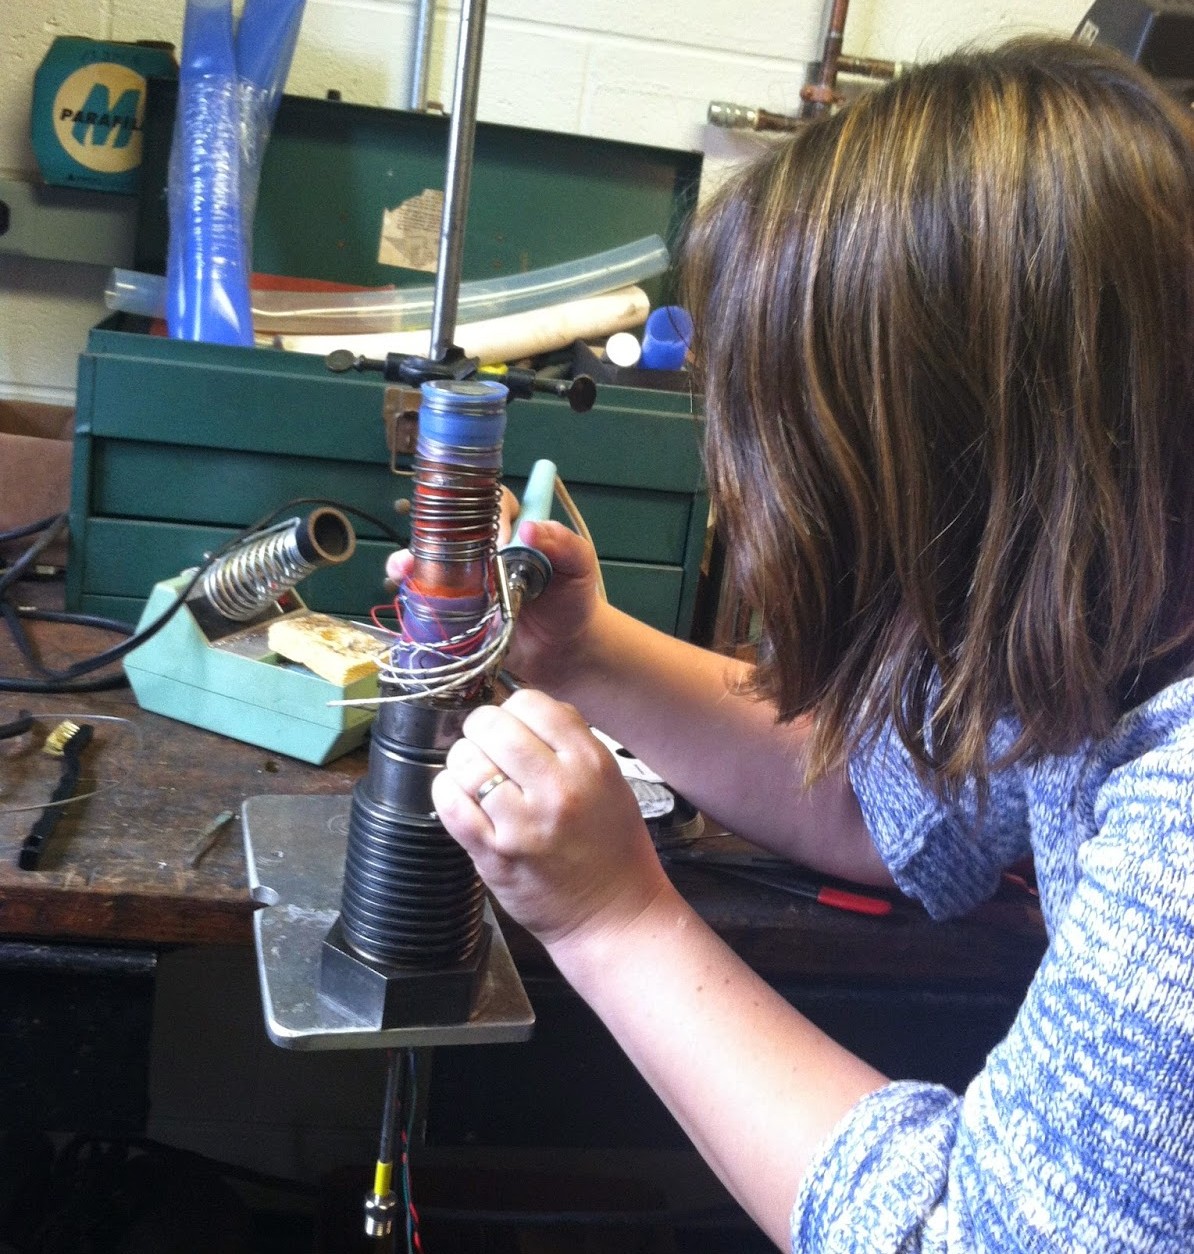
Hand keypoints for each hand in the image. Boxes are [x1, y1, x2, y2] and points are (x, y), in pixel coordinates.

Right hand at [385, 488, 605, 693]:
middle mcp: (483, 551)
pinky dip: (413, 595)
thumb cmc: (572, 601)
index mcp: (512, 531)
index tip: (486, 532)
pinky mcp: (456, 611)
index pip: (488, 505)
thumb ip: (563, 544)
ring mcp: (466, 581)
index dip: (481, 512)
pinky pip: (429, 599)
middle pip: (449, 530)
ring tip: (404, 568)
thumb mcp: (579, 567)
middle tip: (429, 547)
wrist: (563, 651)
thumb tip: (531, 528)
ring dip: (412, 561)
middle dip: (431, 533)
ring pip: (431, 561)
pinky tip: (406, 593)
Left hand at [431, 688, 670, 949]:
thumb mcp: (611, 780)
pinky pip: (450, 804)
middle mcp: (558, 788)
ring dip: (463, 762)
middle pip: (491, 725)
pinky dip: (447, 791)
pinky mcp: (494, 855)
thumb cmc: (613, 848)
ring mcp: (523, 823)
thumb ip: (573, 739)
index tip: (512, 725)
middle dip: (482, 730)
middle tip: (487, 746)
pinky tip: (461, 796)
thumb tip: (527, 705)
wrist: (614, 916)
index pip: (531, 703)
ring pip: (465, 760)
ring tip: (476, 776)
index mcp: (590, 763)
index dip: (513, 709)